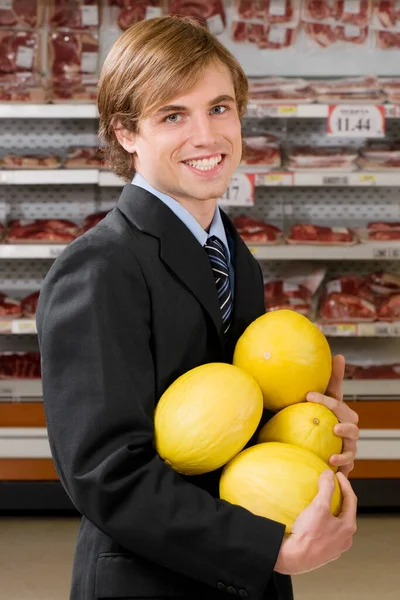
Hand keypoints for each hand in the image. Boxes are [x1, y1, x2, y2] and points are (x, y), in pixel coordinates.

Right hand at [274, 470, 356, 574]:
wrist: (293, 558)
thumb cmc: (308, 534)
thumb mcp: (319, 506)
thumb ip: (326, 488)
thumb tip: (329, 474)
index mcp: (348, 527)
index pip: (351, 500)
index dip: (345, 484)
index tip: (337, 474)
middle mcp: (344, 539)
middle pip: (345, 512)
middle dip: (339, 498)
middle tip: (330, 486)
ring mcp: (334, 547)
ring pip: (336, 524)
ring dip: (331, 511)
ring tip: (321, 501)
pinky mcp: (323, 552)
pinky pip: (326, 532)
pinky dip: (323, 522)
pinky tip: (312, 519)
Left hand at [307, 354, 358, 476]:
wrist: (317, 439)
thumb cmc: (320, 414)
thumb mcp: (322, 397)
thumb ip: (331, 378)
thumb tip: (339, 355)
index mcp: (342, 413)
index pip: (337, 403)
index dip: (326, 400)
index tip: (308, 395)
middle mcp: (348, 430)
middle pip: (352, 427)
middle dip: (345, 426)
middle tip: (333, 426)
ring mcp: (347, 447)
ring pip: (351, 450)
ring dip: (344, 454)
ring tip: (333, 457)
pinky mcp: (343, 464)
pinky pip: (344, 469)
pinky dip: (339, 471)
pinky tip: (329, 470)